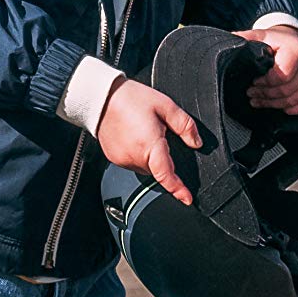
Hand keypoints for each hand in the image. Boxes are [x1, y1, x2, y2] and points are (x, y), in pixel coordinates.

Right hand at [96, 77, 200, 205]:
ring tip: (143, 132)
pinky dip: (137, 154)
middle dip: (163, 158)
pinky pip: (132, 162)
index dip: (178, 189)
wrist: (101, 97)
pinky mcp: (113, 158)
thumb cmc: (129, 99)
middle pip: (157, 169)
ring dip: (149, 156)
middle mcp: (133, 157)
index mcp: (149, 146)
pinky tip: (133, 136)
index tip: (187, 199)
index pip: (166, 175)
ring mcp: (121, 159)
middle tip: (158, 134)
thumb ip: (185, 125)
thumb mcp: (165, 106)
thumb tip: (196, 142)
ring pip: (144, 167)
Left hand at [237, 24, 297, 114]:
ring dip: (275, 104)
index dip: (264, 84)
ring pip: (295, 100)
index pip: (281, 77)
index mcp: (296, 50)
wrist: (296, 40)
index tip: (253, 83)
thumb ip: (246, 37)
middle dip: (266, 95)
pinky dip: (292, 108)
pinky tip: (279, 106)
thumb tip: (229, 38)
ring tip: (260, 101)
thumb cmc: (276, 41)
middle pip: (287, 91)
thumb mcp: (261, 36)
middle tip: (252, 94)